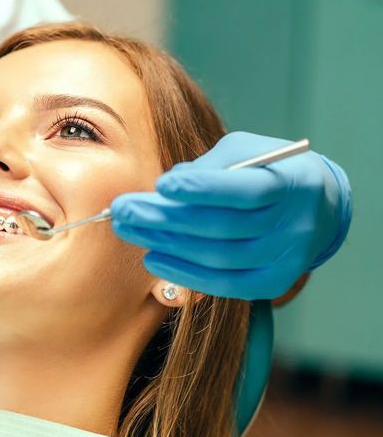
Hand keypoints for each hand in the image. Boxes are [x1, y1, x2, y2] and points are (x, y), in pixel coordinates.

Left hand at [111, 132, 351, 299]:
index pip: (245, 191)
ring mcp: (285, 259)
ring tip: (128, 229)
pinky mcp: (271, 282)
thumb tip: (163, 189)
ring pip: (217, 257)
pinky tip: (152, 257)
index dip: (202, 189)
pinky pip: (222, 284)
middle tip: (121, 209)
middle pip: (222, 227)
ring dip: (165, 243)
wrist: (316, 206)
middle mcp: (293, 225)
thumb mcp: (245, 152)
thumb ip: (208, 167)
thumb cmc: (267, 170)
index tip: (161, 184)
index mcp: (292, 183)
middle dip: (165, 218)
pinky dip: (183, 273)